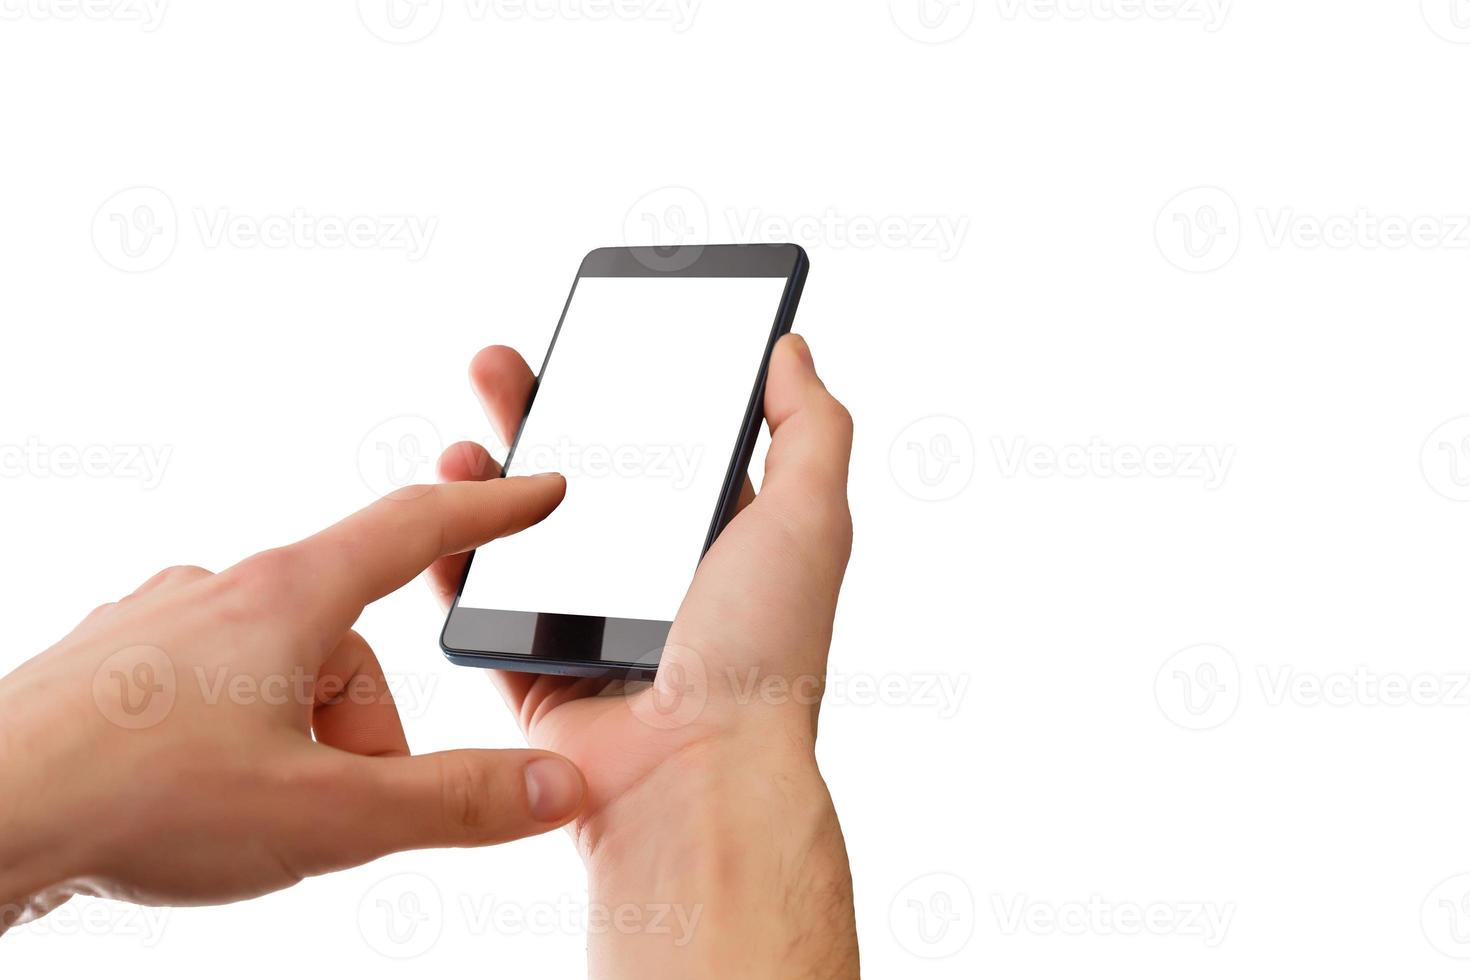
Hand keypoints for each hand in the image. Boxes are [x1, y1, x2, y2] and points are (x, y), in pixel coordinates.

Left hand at [0, 475, 586, 932]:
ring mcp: (159, 623)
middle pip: (347, 643)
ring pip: (278, 669)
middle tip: (336, 812)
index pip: (414, 529)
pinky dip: (234, 736)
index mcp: (288, 600)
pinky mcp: (113, 665)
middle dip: (366, 730)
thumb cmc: (134, 801)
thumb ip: (453, 802)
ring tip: (253, 813)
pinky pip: (211, 685)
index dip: (489, 512)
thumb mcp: (327, 817)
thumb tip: (554, 785)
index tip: (535, 491)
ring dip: (299, 739)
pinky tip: (194, 791)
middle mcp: (222, 592)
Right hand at [428, 334, 858, 977]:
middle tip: (497, 365)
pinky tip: (437, 518)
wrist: (693, 776)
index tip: (590, 341)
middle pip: (582, 480)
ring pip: (524, 538)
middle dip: (539, 414)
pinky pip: (484, 611)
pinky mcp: (540, 675)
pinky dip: (453, 566)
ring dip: (485, 483)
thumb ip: (810, 428)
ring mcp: (594, 628)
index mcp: (721, 544)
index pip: (668, 449)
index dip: (628, 391)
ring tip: (461, 442)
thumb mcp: (810, 519)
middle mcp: (658, 583)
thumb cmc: (762, 654)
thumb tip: (791, 349)